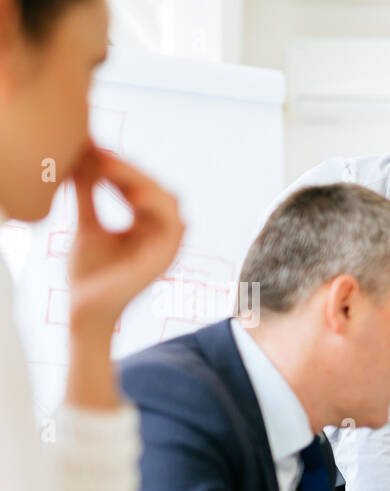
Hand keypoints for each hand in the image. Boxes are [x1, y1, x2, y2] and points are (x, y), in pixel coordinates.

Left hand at [67, 147, 183, 336]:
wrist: (85, 308)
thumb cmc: (87, 274)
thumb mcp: (87, 224)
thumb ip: (88, 195)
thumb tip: (81, 160)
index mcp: (146, 225)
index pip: (140, 185)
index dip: (119, 166)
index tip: (93, 149)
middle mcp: (161, 233)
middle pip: (156, 187)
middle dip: (128, 168)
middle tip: (98, 153)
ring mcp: (167, 246)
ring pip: (170, 200)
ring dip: (142, 181)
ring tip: (109, 168)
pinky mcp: (167, 258)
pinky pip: (174, 224)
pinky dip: (156, 206)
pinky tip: (130, 196)